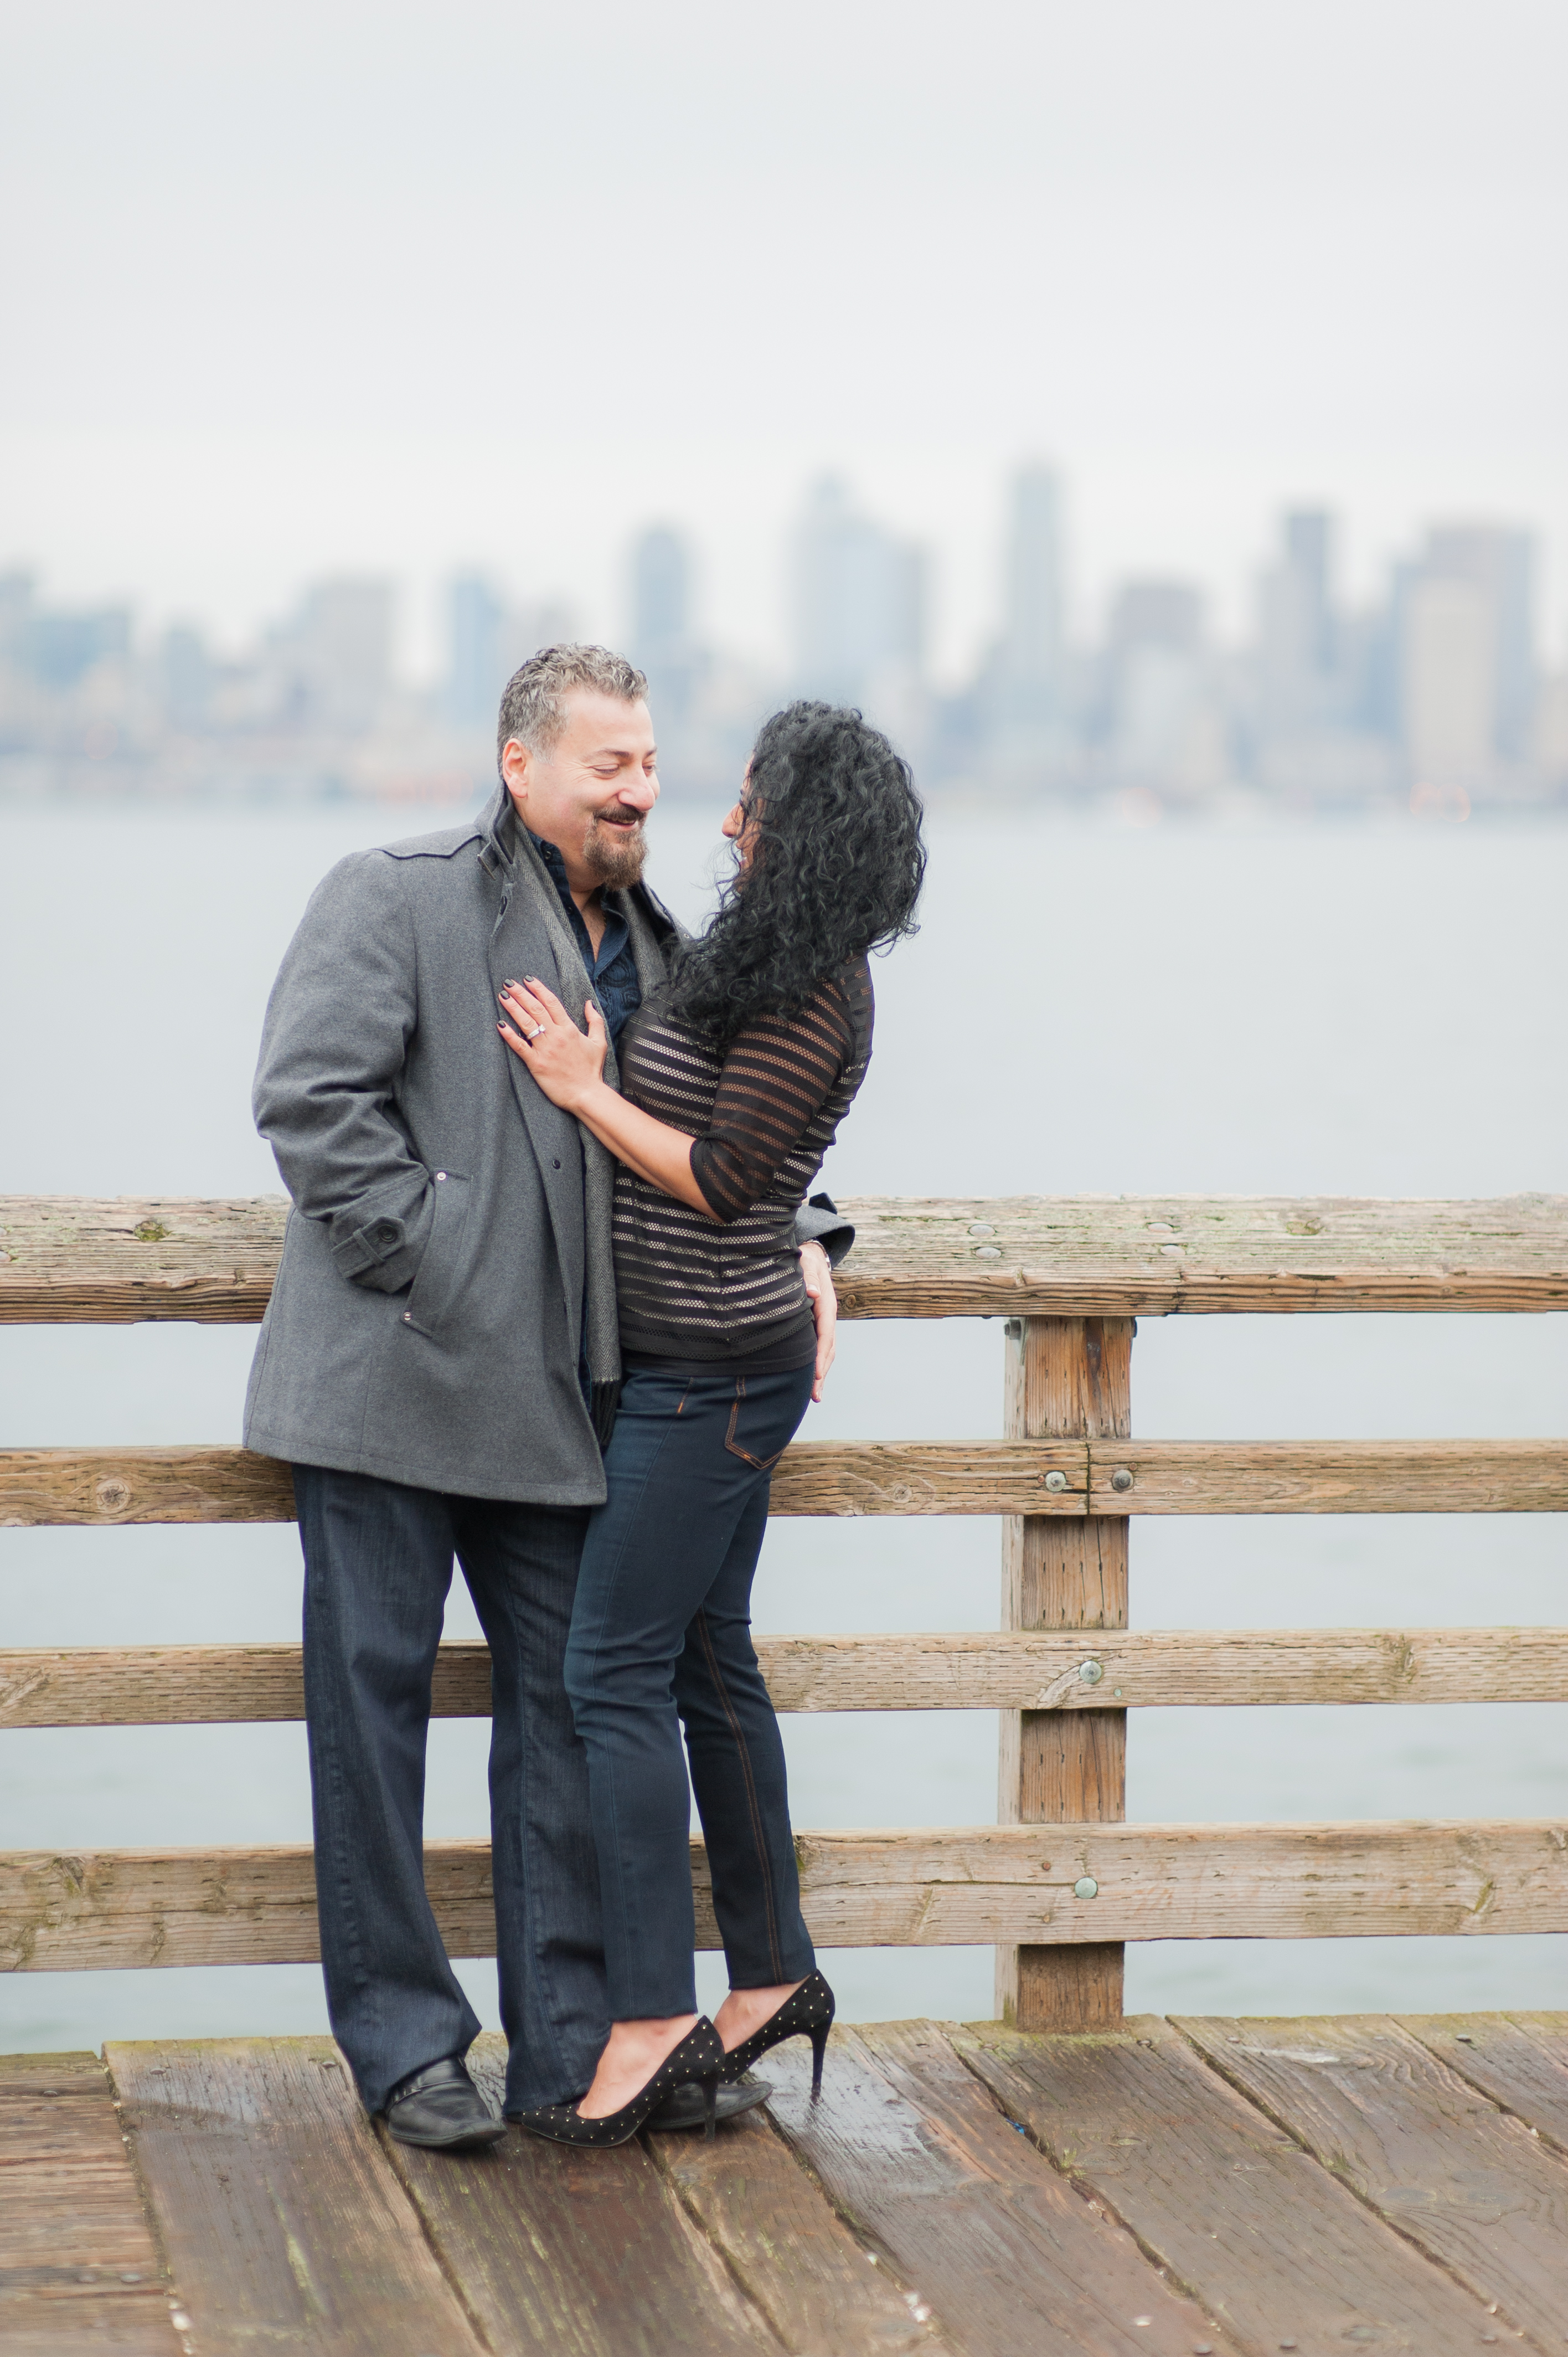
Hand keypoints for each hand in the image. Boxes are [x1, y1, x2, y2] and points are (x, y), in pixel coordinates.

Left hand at [498, 977, 606, 1112]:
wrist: (587, 1094)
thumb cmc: (592, 1070)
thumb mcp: (599, 1042)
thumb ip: (594, 1021)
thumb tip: (588, 1003)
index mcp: (570, 1029)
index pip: (551, 1002)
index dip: (538, 989)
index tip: (528, 979)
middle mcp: (556, 1036)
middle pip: (536, 1008)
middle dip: (521, 993)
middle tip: (509, 982)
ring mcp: (545, 1049)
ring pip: (526, 1023)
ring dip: (513, 1008)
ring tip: (503, 996)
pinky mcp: (536, 1064)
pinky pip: (520, 1046)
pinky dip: (509, 1035)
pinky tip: (500, 1025)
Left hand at [800, 1240, 836, 1403]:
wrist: (810, 1255)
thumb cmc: (804, 1261)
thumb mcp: (807, 1265)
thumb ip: (808, 1278)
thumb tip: (812, 1292)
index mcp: (826, 1305)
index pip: (825, 1335)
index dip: (821, 1355)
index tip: (817, 1375)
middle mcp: (828, 1316)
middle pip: (829, 1348)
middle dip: (822, 1372)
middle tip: (815, 1395)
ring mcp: (824, 1321)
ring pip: (826, 1350)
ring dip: (820, 1371)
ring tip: (814, 1394)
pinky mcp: (817, 1323)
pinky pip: (820, 1346)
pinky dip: (816, 1362)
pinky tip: (810, 1376)